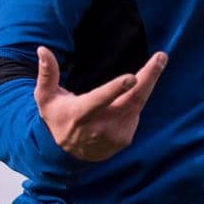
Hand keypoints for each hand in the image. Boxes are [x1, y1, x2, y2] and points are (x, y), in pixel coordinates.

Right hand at [33, 46, 167, 160]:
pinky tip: (129, 95)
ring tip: (157, 62)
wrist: (67, 153)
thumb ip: (47, 73)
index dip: (115, 89)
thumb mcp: (46, 97)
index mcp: (80, 114)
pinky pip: (136, 113)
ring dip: (148, 82)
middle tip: (161, 57)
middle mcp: (99, 127)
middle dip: (149, 77)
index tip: (132, 77)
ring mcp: (114, 135)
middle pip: (130, 100)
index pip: (100, 100)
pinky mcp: (124, 139)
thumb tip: (42, 49)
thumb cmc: (57, 116)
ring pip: (137, 104)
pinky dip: (135, 100)